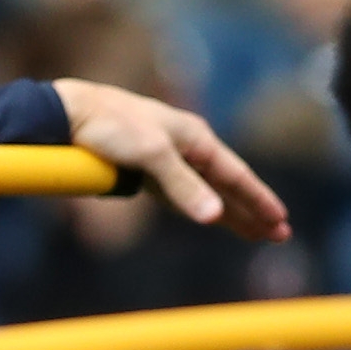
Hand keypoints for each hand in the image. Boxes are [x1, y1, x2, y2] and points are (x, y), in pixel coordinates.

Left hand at [53, 81, 292, 239]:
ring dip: (232, 212)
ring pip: (208, 191)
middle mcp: (187, 147)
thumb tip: (214, 216)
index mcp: (195, 138)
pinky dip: (202, 207)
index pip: (236, 175)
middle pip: (228, 185)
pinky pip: (183, 194)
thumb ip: (182, 185)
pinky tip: (211, 216)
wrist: (69, 115)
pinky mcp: (147, 170)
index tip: (281, 221)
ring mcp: (168, 158)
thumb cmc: (110, 126)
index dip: (259, 200)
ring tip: (256, 232)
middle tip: (279, 234)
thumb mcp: (151, 154)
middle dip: (253, 210)